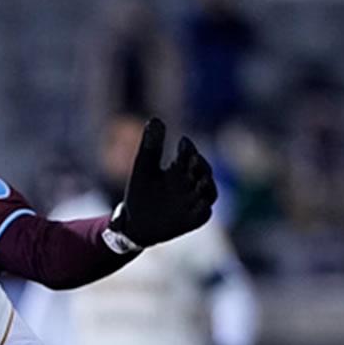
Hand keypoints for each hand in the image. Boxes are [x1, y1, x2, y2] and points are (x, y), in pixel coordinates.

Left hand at [111, 118, 217, 247]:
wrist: (135, 225)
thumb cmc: (140, 194)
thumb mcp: (144, 169)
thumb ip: (151, 147)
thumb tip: (155, 119)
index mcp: (180, 169)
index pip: (189, 155)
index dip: (188, 149)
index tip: (182, 142)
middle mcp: (191, 184)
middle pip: (202, 171)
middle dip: (199, 165)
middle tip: (192, 160)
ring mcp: (194, 203)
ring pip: (209, 192)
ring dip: (207, 186)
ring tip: (201, 180)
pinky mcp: (193, 220)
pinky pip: (204, 214)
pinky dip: (204, 209)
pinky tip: (200, 204)